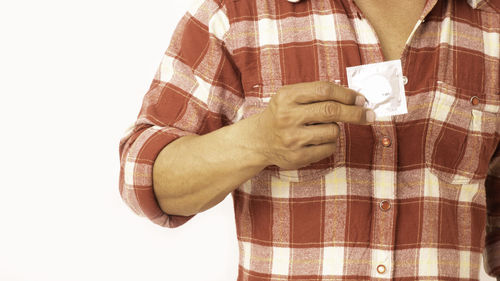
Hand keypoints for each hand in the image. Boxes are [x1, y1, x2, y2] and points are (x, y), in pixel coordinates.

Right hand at [254, 81, 373, 169]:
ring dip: (335, 129)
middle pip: (332, 111)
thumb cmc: (282, 114)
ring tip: (321, 129)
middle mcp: (287, 116)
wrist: (259, 140)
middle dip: (355, 112)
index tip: (360, 99)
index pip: (324, 90)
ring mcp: (292, 138)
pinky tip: (316, 141)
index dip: (346, 94)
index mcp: (287, 96)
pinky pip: (329, 148)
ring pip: (333, 131)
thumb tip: (355, 99)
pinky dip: (329, 144)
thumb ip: (317, 94)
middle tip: (369, 114)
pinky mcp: (297, 156)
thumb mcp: (291, 96)